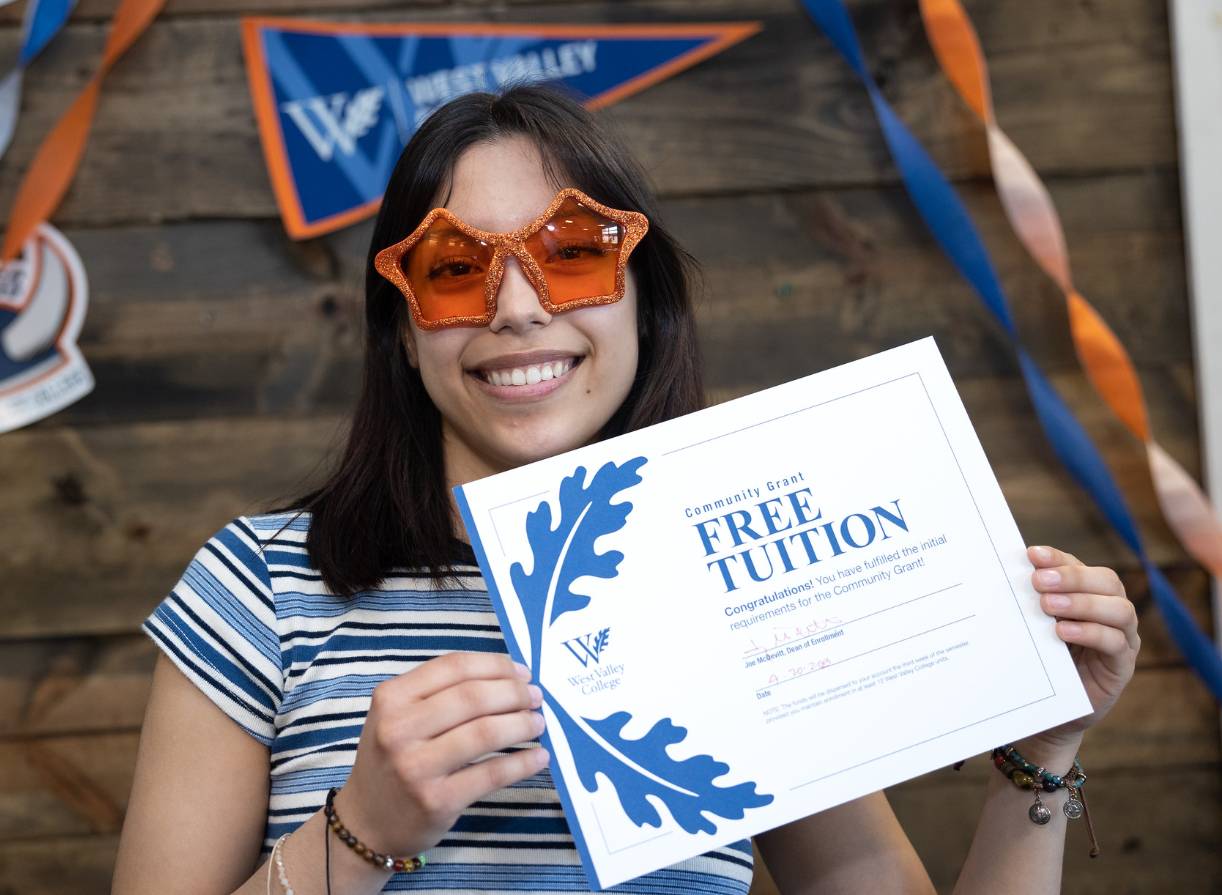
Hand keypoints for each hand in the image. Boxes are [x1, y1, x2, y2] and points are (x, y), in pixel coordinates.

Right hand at [338, 652, 548, 857]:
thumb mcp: (398, 716)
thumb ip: (441, 693)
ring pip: (486, 732)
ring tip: (538, 724)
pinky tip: (538, 757)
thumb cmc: (391, 761)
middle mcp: (399, 729)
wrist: (365, 824)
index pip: (455, 667)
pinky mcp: (437, 800)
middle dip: (515, 693)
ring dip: (522, 724)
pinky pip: (492, 774)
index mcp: (391, 698)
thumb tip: (508, 676)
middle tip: (535, 698)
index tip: (522, 672)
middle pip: (473, 697)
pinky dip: (523, 763)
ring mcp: (416, 767)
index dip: (496, 665)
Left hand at [1024, 545, 1139, 753]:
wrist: (1050, 710)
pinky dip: (1090, 633)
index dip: (1058, 558)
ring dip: (1082, 603)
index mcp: (1088, 593)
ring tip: (1049, 606)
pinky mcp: (1122, 664)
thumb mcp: (1034, 627)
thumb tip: (1003, 573)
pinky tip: (1063, 632)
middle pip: (1106, 581)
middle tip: (1038, 581)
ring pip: (1118, 609)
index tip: (1031, 555)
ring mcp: (1122, 637)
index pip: (1079, 565)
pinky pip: (1115, 642)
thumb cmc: (1041, 660)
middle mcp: (1111, 610)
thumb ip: (1030, 602)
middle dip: (1072, 577)